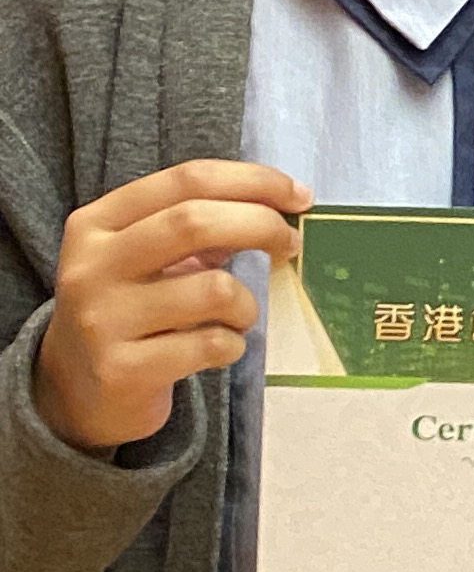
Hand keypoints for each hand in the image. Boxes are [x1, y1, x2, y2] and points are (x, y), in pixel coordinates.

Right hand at [35, 159, 310, 452]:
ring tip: (238, 317)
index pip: (186, 180)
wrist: (75, 391)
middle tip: (290, 245)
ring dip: (247, 304)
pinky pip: (209, 345)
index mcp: (97, 223)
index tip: (298, 196)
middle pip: (194, 222)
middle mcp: (91, 266)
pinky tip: (221, 348)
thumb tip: (276, 207)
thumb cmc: (128, 310)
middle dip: (261, 226)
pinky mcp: (122, 370)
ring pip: (213, 290)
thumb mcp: (146, 259)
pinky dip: (233, 345)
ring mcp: (101, 320)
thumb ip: (196, 229)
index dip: (253, 181)